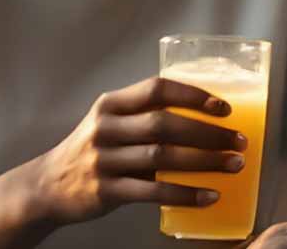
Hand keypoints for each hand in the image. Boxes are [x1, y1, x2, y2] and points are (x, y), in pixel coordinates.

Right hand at [20, 76, 248, 226]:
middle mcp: (105, 128)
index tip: (224, 107)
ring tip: (233, 165)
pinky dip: (184, 193)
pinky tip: (208, 196)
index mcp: (111, 104)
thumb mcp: (110, 123)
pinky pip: (153, 191)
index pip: (157, 89)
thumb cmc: (93, 151)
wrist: (47, 187)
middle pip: (165, 124)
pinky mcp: (106, 190)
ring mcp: (104, 160)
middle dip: (208, 132)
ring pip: (162, 156)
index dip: (193, 95)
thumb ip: (144, 116)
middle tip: (239, 141)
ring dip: (204, 161)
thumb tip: (203, 119)